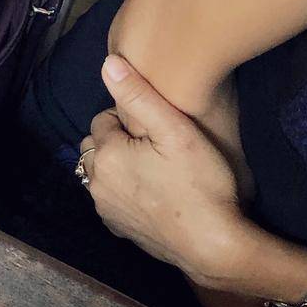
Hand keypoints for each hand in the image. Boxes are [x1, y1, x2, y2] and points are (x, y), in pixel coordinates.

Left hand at [76, 55, 255, 288]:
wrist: (210, 242)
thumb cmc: (200, 183)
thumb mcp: (175, 130)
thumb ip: (138, 96)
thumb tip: (108, 64)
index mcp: (106, 155)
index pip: (103, 119)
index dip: (131, 118)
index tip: (158, 127)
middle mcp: (95, 184)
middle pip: (96, 147)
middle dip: (118, 140)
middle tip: (156, 145)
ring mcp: (104, 209)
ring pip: (101, 173)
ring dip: (118, 165)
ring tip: (155, 167)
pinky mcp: (116, 227)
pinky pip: (110, 198)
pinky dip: (123, 190)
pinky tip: (153, 191)